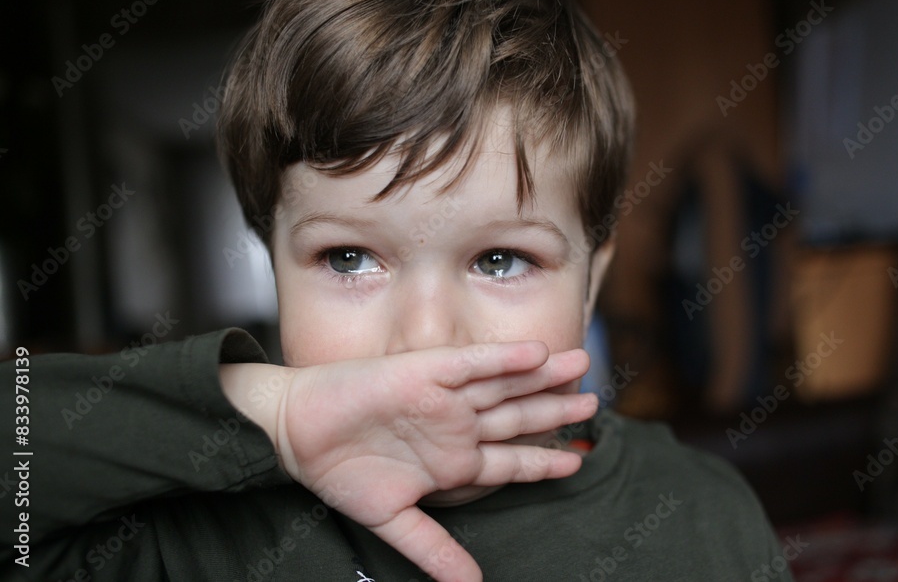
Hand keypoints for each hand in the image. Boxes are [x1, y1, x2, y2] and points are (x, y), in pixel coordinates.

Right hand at [221, 341, 595, 580]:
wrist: (297, 432)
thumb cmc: (340, 472)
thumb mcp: (393, 520)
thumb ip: (434, 549)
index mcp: (452, 460)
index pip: (509, 461)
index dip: (544, 462)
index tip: (577, 461)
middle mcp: (455, 424)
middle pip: (517, 416)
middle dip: (556, 411)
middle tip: (595, 402)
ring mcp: (444, 396)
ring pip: (505, 384)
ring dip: (543, 378)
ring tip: (582, 367)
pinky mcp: (425, 371)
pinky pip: (473, 363)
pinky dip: (505, 359)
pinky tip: (537, 354)